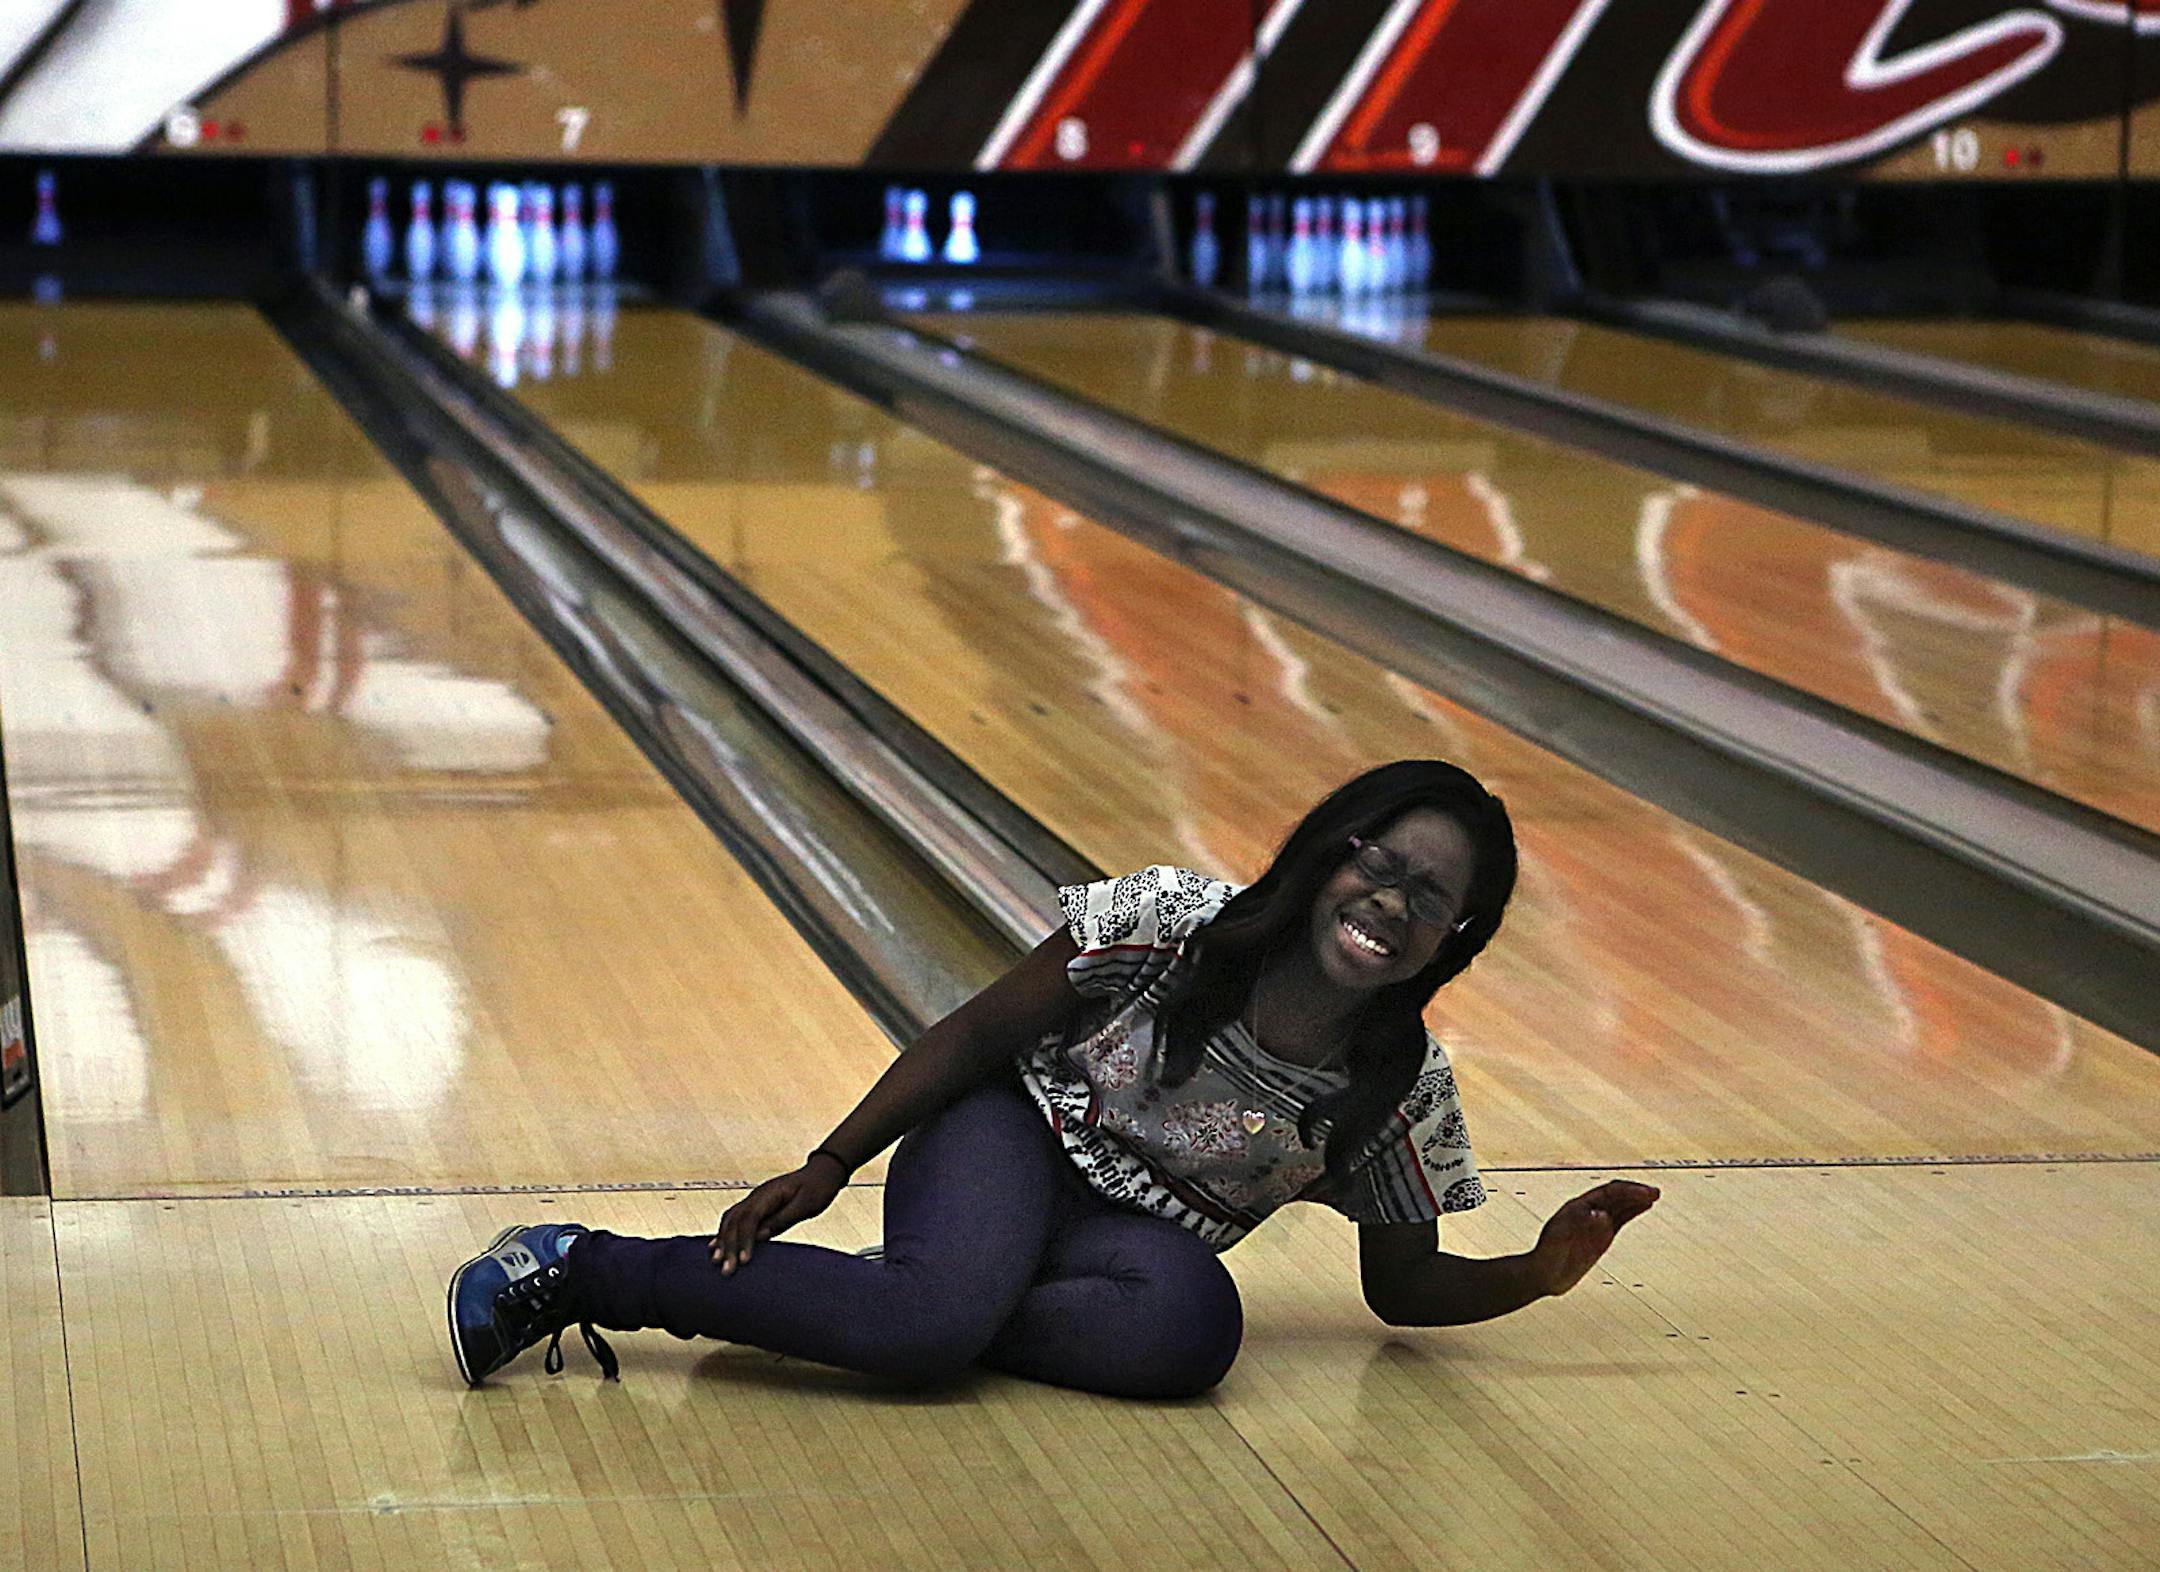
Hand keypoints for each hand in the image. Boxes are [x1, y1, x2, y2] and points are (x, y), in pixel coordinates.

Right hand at [711, 1159, 846, 1273]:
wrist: (822, 1174)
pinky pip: (735, 1220)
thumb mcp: (806, 1205)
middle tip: (726, 1270)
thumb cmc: (818, 1189)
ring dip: (722, 1240)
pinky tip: (715, 1247)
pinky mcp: (757, 1208)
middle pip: (735, 1221)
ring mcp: (754, 1201)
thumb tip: (761, 1236)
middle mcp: (757, 1197)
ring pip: (731, 1219)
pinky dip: (724, 1234)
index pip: (750, 1219)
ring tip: (716, 1261)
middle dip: (728, 1245)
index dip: (744, 1240)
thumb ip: (783, 1219)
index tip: (743, 1261)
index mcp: (769, 1195)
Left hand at [1530, 1179, 1660, 1297]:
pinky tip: (1642, 1207)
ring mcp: (1595, 1224)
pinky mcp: (1600, 1237)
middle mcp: (1588, 1211)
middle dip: (1635, 1192)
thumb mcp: (1561, 1239)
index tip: (1643, 1194)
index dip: (1626, 1191)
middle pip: (1615, 1196)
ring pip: (1619, 1206)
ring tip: (1654, 1196)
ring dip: (1636, 1199)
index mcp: (1578, 1206)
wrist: (1543, 1275)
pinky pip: (1620, 1220)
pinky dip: (1632, 1212)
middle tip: (1655, 1192)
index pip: (1607, 1193)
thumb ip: (1580, 1226)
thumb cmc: (1548, 1255)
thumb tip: (1604, 1215)